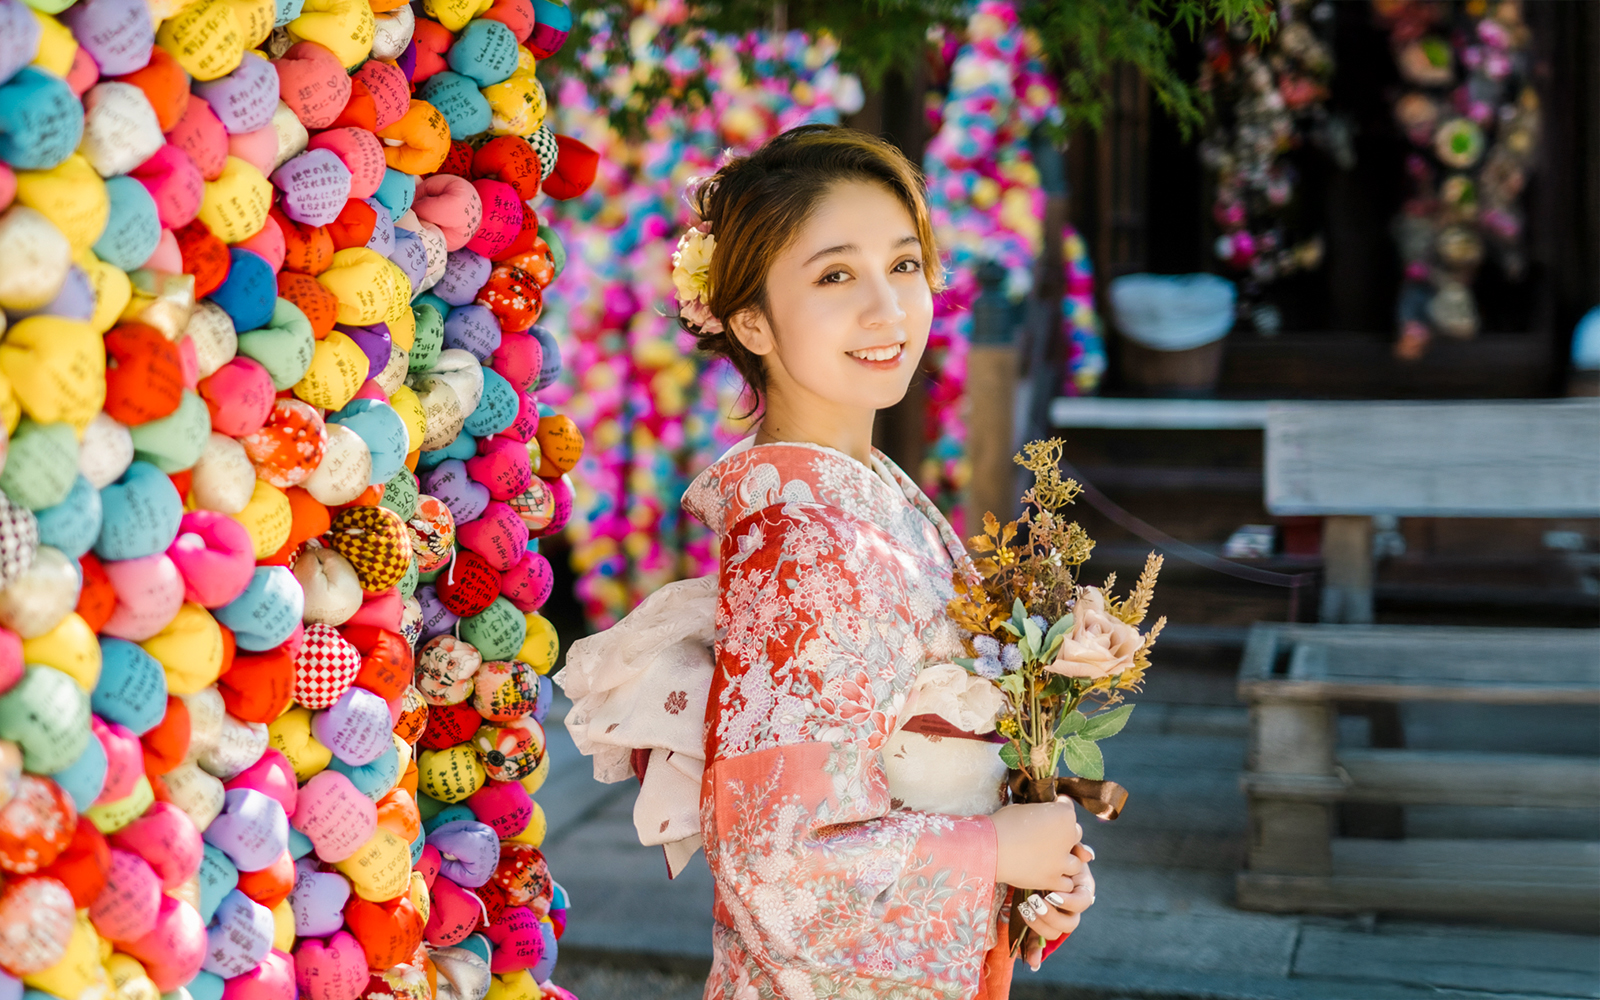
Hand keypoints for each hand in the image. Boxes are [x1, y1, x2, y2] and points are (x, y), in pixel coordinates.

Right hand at [991, 799, 1082, 891]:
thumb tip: (1043, 817)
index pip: (1068, 806)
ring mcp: (1062, 861)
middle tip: (1049, 834)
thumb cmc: (1003, 824)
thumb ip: (1041, 812)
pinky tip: (1050, 873)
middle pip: (1076, 834)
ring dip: (1067, 859)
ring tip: (1053, 858)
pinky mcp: (1053, 879)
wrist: (990, 849)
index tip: (1049, 809)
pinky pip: (1067, 883)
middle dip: (1065, 833)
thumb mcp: (1024, 808)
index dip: (1058, 806)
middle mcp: (1069, 837)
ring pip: (1076, 861)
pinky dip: (1061, 879)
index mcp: (1063, 814)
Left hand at [1017, 842, 1094, 969]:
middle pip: (1070, 923)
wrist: (1027, 853)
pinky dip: (1035, 953)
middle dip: (1052, 915)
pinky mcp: (1041, 924)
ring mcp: (1056, 916)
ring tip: (1025, 909)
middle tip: (1034, 902)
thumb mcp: (1061, 848)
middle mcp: (1070, 906)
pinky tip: (1030, 962)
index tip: (1052, 894)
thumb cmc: (1047, 850)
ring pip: (1056, 932)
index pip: (1083, 901)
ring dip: (1041, 926)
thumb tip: (1088, 855)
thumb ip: (1075, 848)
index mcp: (1079, 888)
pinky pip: (1040, 944)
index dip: (1069, 901)